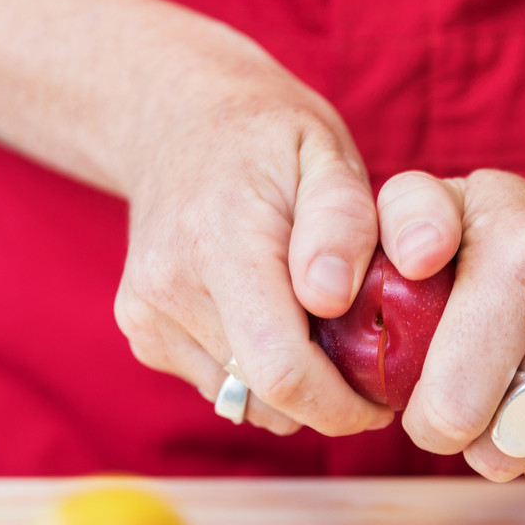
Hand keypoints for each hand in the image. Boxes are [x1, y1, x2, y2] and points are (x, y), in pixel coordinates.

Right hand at [112, 16, 392, 436]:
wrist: (177, 118)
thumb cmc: (271, 136)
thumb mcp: (327, 154)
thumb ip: (342, 222)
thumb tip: (331, 298)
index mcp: (221, 242)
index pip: (281, 369)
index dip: (341, 406)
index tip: (383, 401)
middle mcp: (169, 287)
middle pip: (263, 396)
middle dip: (325, 399)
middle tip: (366, 360)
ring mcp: (146, 314)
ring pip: (242, 399)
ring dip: (290, 387)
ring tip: (315, 324)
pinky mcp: (142, 333)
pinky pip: (218, 385)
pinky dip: (254, 371)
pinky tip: (270, 316)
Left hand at [375, 167, 524, 496]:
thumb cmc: (521, 234)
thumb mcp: (453, 204)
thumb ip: (400, 219)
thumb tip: (388, 270)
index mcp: (522, 247)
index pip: (456, 400)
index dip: (432, 425)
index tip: (434, 412)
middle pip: (510, 444)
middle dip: (484, 448)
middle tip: (486, 417)